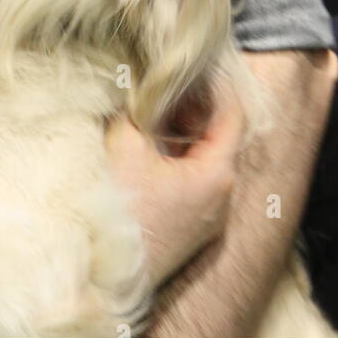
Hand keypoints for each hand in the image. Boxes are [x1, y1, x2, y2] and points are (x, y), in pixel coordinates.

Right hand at [105, 84, 244, 287]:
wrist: (105, 273)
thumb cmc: (121, 207)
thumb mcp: (126, 142)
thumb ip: (137, 106)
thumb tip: (139, 80)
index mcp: (218, 174)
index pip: (232, 112)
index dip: (212, 82)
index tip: (191, 64)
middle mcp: (222, 198)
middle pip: (216, 135)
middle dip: (189, 106)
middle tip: (161, 86)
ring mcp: (206, 218)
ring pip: (201, 158)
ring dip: (178, 132)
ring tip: (148, 113)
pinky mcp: (187, 229)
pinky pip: (189, 181)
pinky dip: (173, 157)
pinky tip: (144, 146)